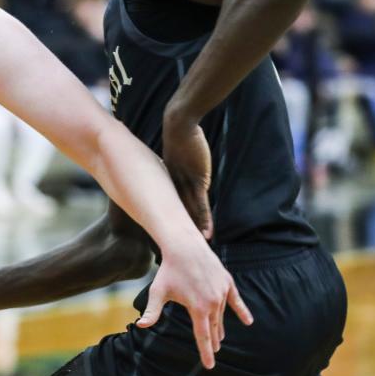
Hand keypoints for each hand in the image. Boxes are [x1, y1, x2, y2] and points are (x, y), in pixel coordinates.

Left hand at [137, 238, 252, 369]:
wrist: (184, 246)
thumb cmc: (169, 270)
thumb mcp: (158, 292)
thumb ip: (152, 311)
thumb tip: (139, 326)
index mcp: (198, 308)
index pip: (203, 336)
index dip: (205, 352)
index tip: (209, 366)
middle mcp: (213, 302)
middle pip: (214, 328)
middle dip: (213, 341)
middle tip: (213, 353)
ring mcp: (222, 292)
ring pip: (221, 314)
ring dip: (220, 327)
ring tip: (219, 339)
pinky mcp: (227, 282)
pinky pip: (236, 300)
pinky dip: (242, 311)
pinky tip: (248, 321)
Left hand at [162, 113, 212, 239]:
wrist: (180, 124)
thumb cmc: (179, 135)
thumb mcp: (179, 155)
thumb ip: (181, 165)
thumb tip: (186, 167)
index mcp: (168, 181)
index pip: (169, 205)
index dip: (171, 221)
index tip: (169, 235)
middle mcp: (174, 186)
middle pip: (177, 213)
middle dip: (179, 231)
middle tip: (179, 250)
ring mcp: (185, 185)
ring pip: (189, 213)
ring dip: (193, 231)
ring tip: (196, 249)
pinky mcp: (197, 180)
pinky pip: (200, 205)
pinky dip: (204, 220)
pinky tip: (206, 235)